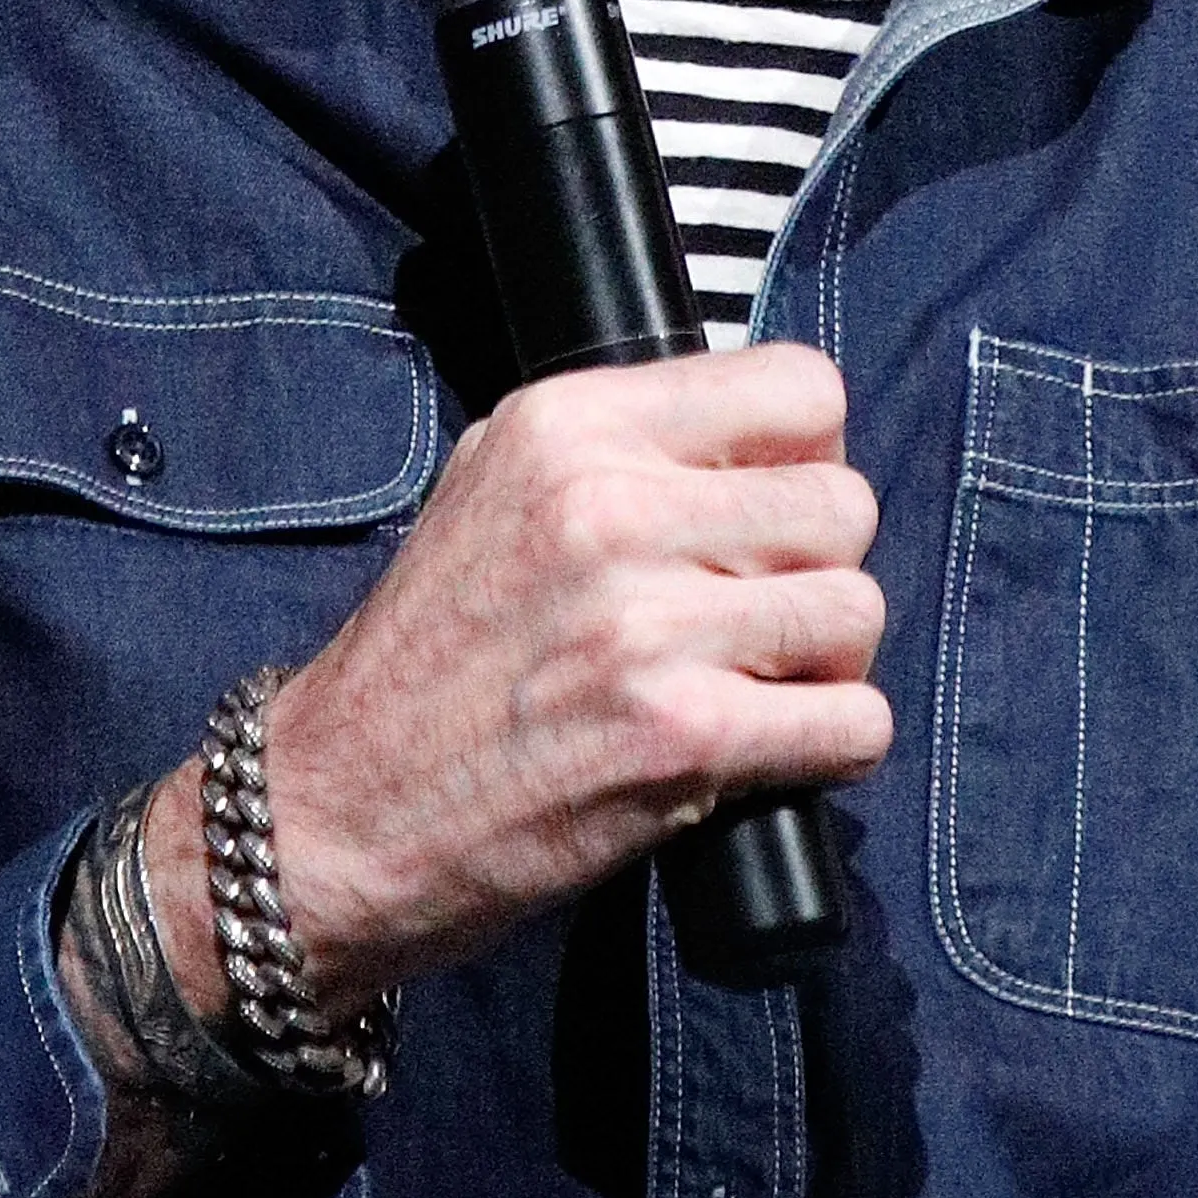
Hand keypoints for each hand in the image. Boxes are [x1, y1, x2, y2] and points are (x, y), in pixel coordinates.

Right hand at [144, 344, 888, 1021]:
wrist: (340, 810)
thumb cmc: (428, 655)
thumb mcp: (489, 483)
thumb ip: (616, 444)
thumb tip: (754, 439)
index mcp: (569, 425)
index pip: (798, 387)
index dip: (810, 451)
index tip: (774, 502)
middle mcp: (608, 507)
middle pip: (843, 503)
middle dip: (822, 564)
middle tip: (764, 612)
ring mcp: (645, 625)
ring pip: (857, 610)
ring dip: (829, 660)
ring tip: (760, 682)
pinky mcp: (678, 739)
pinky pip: (853, 722)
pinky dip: (836, 742)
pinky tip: (773, 748)